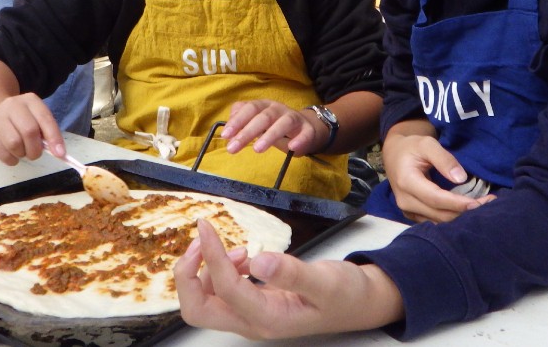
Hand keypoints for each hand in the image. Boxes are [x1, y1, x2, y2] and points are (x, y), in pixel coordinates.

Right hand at [0, 93, 65, 165]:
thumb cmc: (20, 121)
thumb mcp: (36, 119)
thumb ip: (47, 133)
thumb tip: (59, 152)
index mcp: (30, 100)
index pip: (45, 118)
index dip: (54, 137)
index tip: (60, 154)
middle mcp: (12, 105)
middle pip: (29, 131)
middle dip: (35, 149)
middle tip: (35, 154)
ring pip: (14, 143)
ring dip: (22, 154)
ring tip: (21, 151)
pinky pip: (2, 153)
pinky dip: (11, 159)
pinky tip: (11, 154)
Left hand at [174, 219, 403, 338]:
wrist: (360, 304)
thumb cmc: (346, 294)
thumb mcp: (326, 281)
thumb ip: (293, 273)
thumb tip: (260, 260)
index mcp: (267, 319)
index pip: (225, 288)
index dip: (210, 256)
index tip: (207, 225)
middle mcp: (252, 323)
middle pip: (197, 310)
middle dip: (187, 275)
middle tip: (201, 239)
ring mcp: (250, 316)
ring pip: (203, 303)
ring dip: (201, 270)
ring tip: (226, 244)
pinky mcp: (252, 306)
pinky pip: (220, 294)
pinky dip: (218, 270)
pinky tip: (241, 255)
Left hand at [220, 99, 325, 155]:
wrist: (306, 127)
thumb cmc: (276, 125)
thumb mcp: (257, 121)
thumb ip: (242, 122)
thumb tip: (228, 131)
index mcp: (264, 105)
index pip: (249, 108)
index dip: (237, 121)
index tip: (225, 135)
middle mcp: (278, 109)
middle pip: (263, 117)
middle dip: (247, 132)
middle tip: (233, 148)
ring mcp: (294, 118)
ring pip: (283, 123)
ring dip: (270, 135)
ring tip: (257, 149)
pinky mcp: (308, 130)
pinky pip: (305, 134)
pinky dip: (299, 139)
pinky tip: (292, 147)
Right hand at [382, 124, 495, 222]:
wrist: (394, 155)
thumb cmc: (411, 147)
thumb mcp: (427, 144)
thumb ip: (444, 159)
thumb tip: (461, 178)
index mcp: (407, 182)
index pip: (436, 199)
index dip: (459, 203)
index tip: (480, 202)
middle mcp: (405, 201)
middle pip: (439, 214)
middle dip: (465, 211)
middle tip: (489, 203)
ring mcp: (407, 211)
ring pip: (439, 221)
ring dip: (460, 217)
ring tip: (481, 207)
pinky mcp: (412, 215)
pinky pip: (435, 221)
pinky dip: (452, 217)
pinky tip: (466, 210)